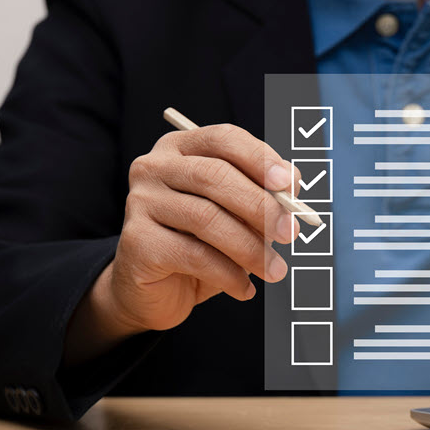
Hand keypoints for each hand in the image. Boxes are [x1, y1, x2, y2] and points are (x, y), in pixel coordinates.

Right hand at [64, 124, 300, 364]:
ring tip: (275, 270)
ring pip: (206, 218)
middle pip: (214, 176)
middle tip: (290, 232)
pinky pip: (194, 255)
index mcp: (181, 149)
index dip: (260, 159)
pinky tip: (245, 289)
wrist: (155, 290)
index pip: (223, 139)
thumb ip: (258, 199)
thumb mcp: (233, 216)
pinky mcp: (137, 241)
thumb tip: (291, 197)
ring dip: (250, 248)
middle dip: (261, 206)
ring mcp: (140, 202)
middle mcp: (154, 167)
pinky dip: (229, 275)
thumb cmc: (200, 244)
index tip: (289, 184)